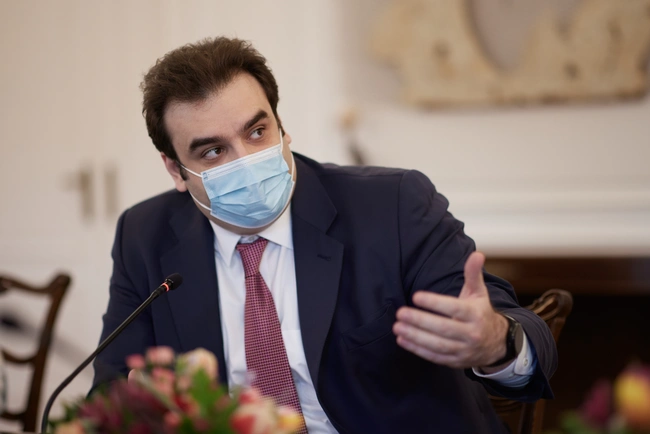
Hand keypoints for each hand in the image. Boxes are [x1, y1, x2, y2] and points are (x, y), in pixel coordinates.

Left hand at [393, 251, 509, 368]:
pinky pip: (435, 357)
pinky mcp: (455, 361)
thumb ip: (473, 274)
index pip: (454, 309)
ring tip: (397, 327)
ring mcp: (463, 350)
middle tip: (400, 313)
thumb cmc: (480, 312)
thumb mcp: (478, 292)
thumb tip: (477, 254)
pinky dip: (418, 350)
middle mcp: (471, 333)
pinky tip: (402, 340)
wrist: (495, 344)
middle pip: (443, 328)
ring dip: (415, 337)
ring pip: (437, 345)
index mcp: (475, 314)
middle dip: (420, 321)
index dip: (435, 303)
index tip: (416, 296)